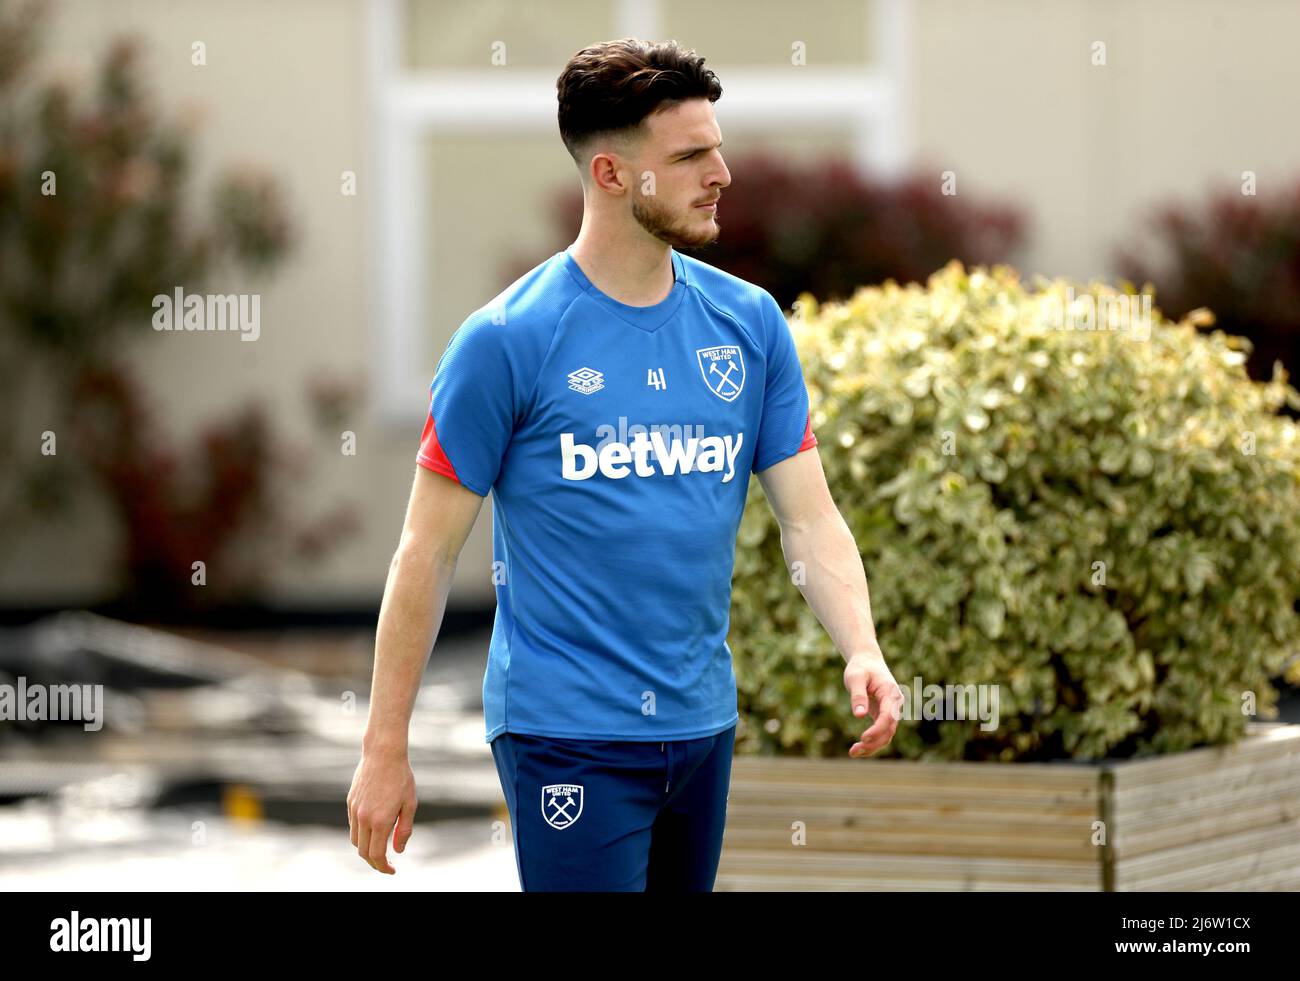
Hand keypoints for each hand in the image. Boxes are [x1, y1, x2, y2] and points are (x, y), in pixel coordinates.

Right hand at [347, 748, 417, 873]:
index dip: (383, 867)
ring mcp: (355, 810)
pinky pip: (353, 825)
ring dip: (366, 849)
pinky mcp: (350, 802)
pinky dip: (361, 834)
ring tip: (380, 848)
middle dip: (374, 862)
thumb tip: (397, 851)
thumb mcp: (410, 804)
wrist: (383, 753)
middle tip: (387, 864)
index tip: (392, 870)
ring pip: (355, 840)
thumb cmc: (401, 777)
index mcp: (380, 820)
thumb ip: (404, 829)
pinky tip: (373, 830)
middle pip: (363, 852)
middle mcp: (364, 818)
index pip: (376, 855)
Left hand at [843, 650, 903, 757]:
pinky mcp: (884, 715)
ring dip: (873, 746)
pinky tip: (858, 749)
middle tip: (853, 751)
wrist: (868, 661)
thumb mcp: (855, 677)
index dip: (877, 730)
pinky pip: (882, 732)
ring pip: (887, 734)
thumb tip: (859, 715)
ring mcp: (892, 711)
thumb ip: (858, 695)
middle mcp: (895, 704)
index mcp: (891, 693)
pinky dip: (872, 742)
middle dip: (874, 743)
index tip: (863, 738)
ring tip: (853, 753)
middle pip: (889, 729)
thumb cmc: (861, 667)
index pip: (888, 716)